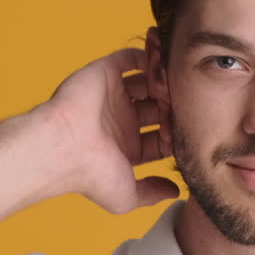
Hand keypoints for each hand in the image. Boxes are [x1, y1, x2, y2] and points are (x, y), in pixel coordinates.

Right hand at [43, 47, 177, 213]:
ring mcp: (113, 96)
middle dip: (174, 107)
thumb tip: (175, 191)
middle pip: (158, 108)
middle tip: (188, 107)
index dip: (178, 134)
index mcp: (127, 148)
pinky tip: (163, 66)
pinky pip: (131, 58)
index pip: (162, 137)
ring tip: (177, 87)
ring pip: (148, 83)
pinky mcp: (105, 73)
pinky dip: (149, 57)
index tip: (190, 134)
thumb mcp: (127, 196)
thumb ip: (151, 193)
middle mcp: (121, 120)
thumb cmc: (91, 174)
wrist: (64, 147)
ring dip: (165, 84)